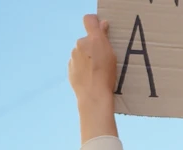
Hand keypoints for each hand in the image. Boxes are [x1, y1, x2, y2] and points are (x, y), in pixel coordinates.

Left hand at [69, 14, 118, 141]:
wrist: (94, 95)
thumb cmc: (106, 74)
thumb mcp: (111, 54)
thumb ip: (104, 36)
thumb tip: (102, 24)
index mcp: (92, 39)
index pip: (89, 20)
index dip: (95, 22)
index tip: (101, 30)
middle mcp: (79, 44)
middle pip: (86, 40)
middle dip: (93, 47)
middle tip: (103, 59)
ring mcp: (73, 57)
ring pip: (81, 53)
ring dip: (87, 58)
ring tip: (97, 71)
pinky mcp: (70, 69)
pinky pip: (77, 65)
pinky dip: (83, 69)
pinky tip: (91, 78)